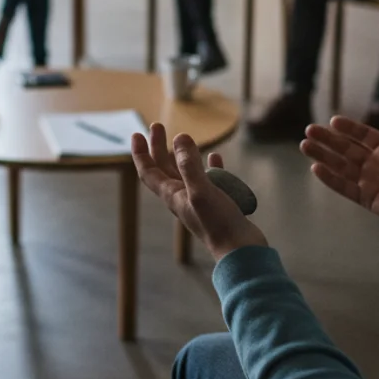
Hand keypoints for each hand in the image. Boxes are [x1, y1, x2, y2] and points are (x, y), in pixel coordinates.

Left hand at [131, 124, 267, 261]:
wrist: (241, 251)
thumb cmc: (219, 223)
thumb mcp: (201, 190)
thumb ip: (189, 164)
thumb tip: (180, 138)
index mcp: (173, 196)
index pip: (149, 172)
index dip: (140, 153)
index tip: (136, 134)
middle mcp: (183, 198)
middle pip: (164, 169)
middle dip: (158, 147)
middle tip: (157, 126)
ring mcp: (200, 202)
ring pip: (186, 174)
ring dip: (182, 156)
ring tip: (185, 140)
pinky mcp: (218, 204)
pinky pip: (211, 181)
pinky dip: (210, 167)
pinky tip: (215, 157)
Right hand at [300, 98, 378, 230]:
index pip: (363, 136)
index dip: (348, 128)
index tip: (333, 121)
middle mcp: (376, 164)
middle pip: (346, 149)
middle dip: (328, 140)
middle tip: (309, 130)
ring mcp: (370, 182)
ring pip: (340, 166)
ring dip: (323, 156)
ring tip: (305, 145)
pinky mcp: (366, 199)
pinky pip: (344, 187)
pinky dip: (330, 178)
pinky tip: (316, 168)